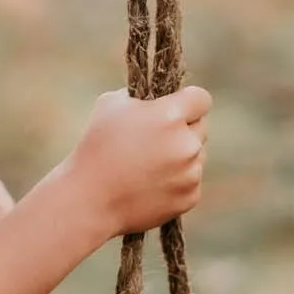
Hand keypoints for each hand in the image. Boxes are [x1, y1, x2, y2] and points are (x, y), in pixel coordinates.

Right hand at [65, 85, 211, 237]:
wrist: (93, 196)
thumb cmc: (97, 143)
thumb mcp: (111, 104)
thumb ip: (142, 97)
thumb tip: (158, 98)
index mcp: (169, 115)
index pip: (201, 98)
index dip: (189, 99)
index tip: (178, 104)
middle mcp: (187, 143)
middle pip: (201, 126)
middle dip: (184, 126)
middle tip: (156, 134)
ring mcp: (191, 172)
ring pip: (197, 154)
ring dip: (180, 153)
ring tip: (147, 161)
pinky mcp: (191, 196)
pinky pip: (192, 179)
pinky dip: (177, 178)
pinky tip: (150, 180)